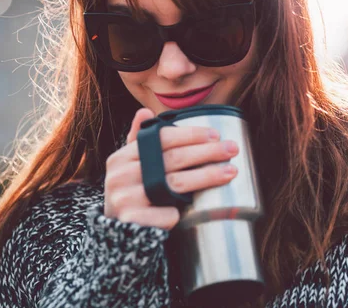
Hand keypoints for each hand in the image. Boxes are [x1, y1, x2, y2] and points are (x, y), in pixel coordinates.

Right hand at [103, 108, 238, 228]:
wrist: (116, 236)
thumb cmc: (132, 195)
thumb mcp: (131, 167)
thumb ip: (139, 141)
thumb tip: (145, 112)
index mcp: (121, 157)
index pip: (161, 138)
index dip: (191, 134)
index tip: (216, 135)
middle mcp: (120, 175)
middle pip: (174, 158)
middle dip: (207, 152)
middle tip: (232, 149)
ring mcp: (125, 199)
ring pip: (176, 184)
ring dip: (207, 176)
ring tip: (230, 172)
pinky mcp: (133, 222)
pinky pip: (167, 214)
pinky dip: (182, 211)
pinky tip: (199, 208)